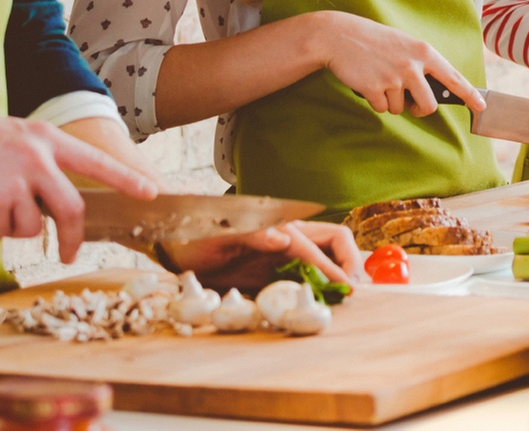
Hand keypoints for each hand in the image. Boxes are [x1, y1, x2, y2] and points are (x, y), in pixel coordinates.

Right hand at [0, 113, 157, 263]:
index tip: (151, 193)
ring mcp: (19, 179)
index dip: (124, 179)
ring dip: (6, 226)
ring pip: (30, 226)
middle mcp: (39, 156)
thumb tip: (51, 207)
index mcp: (44, 138)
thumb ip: (35, 165)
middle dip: (74, 238)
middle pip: (72, 209)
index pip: (95, 161)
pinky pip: (0, 230)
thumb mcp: (7, 141)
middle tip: (71, 255)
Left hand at [160, 220, 364, 292]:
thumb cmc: (192, 234)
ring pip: (326, 259)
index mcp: (279, 228)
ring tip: (346, 297)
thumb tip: (283, 238)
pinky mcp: (274, 268)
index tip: (348, 287)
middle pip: (334, 243)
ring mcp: (283, 253)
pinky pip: (307, 276)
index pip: (318, 247)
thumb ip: (252, 234)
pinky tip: (324, 301)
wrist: (174, 242)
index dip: (335, 268)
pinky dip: (321, 287)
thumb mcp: (218, 233)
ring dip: (339, 275)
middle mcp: (288, 238)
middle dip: (349, 263)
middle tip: (354, 290)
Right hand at [318, 11, 485, 115]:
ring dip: (390, 101)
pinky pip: (381, 108)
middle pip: (428, 106)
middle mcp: (413, 66)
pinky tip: (367, 82)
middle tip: (408, 102)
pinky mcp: (375, 89)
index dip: (470, 94)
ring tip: (379, 79)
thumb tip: (431, 90)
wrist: (339, 35)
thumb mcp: (404, 44)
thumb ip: (420, 63)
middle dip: (419, 109)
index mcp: (424, 52)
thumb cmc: (373, 40)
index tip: (481, 106)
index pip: (453, 78)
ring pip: (400, 109)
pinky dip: (374, 101)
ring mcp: (394, 78)